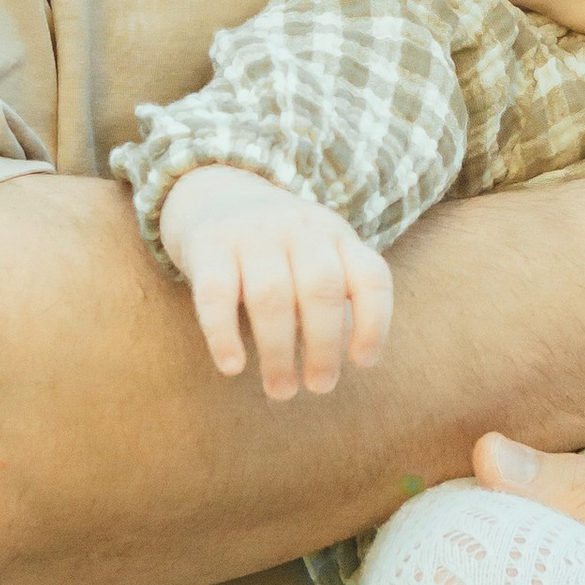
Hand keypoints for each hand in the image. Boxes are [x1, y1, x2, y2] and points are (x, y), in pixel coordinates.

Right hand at [156, 166, 391, 401]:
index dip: (375, 323)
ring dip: (278, 352)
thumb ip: (334, 299)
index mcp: (336, 234)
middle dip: (323, 347)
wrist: (214, 194)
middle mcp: (299, 228)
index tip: (363, 363)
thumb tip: (341, 361)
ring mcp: (253, 233)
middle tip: (319, 387)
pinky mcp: (209, 244)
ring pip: (271, 296)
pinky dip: (224, 335)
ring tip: (281, 390)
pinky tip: (232, 367)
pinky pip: (217, 295)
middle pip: (321, 290)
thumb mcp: (316, 256)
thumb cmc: (277, 248)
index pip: (369, 277)